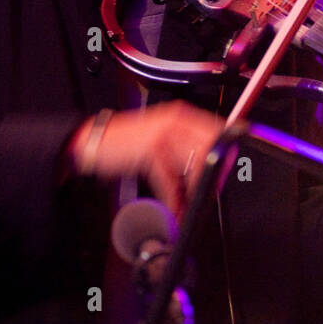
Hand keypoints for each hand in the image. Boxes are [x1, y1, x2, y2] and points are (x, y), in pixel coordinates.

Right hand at [70, 101, 225, 216]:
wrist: (95, 140)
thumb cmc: (127, 142)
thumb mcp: (161, 139)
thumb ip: (185, 148)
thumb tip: (212, 168)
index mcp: (182, 115)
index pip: (216, 130)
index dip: (225, 153)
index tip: (227, 172)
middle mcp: (176, 120)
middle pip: (208, 148)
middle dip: (211, 176)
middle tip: (209, 194)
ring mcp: (163, 133)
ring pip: (192, 165)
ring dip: (191, 192)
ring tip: (187, 208)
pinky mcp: (150, 149)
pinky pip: (170, 179)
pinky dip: (172, 199)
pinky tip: (173, 208)